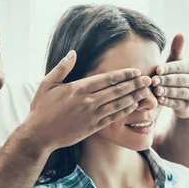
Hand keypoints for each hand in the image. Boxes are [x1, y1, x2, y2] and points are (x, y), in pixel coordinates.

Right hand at [26, 50, 151, 149]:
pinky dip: (125, 111)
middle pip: (117, 90)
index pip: (107, 79)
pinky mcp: (93, 127)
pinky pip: (113, 118)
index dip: (124, 75)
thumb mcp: (47, 84)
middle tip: (149, 79)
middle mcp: (88, 101)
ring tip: (146, 92)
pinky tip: (134, 106)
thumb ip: (62, 67)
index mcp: (79, 88)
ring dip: (134, 97)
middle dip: (135, 84)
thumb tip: (73, 52)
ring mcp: (92, 115)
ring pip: (118, 104)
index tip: (136, 71)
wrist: (39, 135)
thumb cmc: (42, 108)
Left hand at [151, 34, 188, 118]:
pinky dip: (168, 102)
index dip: (168, 68)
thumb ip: (176, 50)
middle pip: (178, 80)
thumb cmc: (177, 77)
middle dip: (165, 80)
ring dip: (166, 91)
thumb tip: (180, 33)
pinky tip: (159, 100)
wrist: (188, 101)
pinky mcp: (187, 106)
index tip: (157, 69)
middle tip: (153, 80)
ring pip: (178, 92)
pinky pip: (176, 103)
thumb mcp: (177, 63)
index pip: (179, 67)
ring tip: (156, 90)